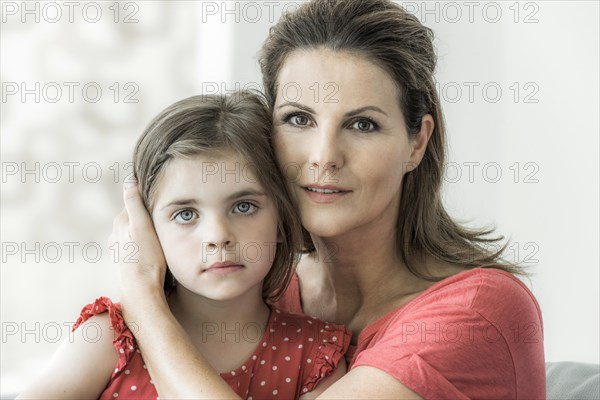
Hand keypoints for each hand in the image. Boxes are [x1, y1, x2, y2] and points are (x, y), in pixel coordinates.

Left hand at [109, 177, 166, 306]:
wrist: (141, 290)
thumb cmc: (146, 258)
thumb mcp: (143, 225)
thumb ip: (134, 202)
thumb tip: (129, 179)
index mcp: (120, 222)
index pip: (136, 203)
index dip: (150, 201)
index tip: (164, 201)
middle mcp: (116, 234)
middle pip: (136, 218)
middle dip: (148, 216)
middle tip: (167, 217)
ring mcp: (120, 249)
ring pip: (136, 232)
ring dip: (148, 231)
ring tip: (163, 234)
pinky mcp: (126, 261)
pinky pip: (137, 246)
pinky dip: (146, 244)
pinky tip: (156, 250)